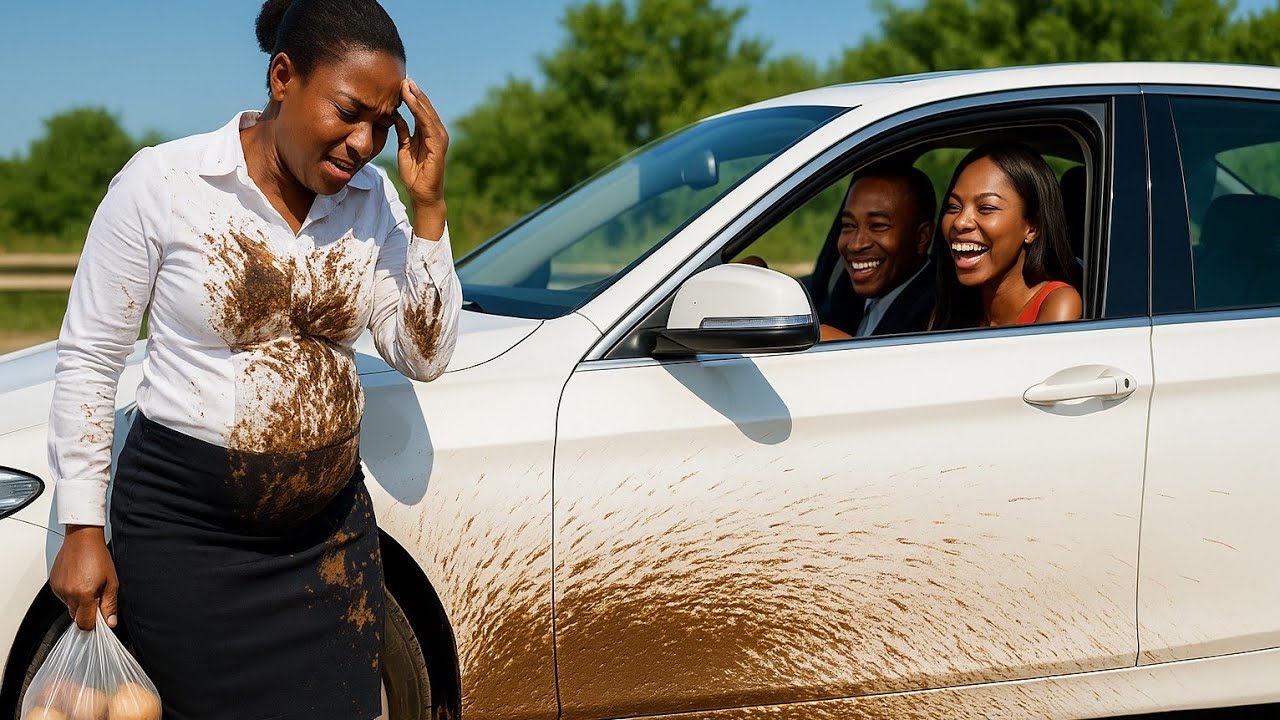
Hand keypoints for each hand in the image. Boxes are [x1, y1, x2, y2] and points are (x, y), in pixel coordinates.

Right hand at [49, 525, 117, 630]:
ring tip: (87, 585)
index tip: (100, 619)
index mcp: (83, 595)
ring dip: (79, 602)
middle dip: (87, 613)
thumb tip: (111, 622)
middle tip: (96, 597)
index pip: (85, 624)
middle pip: (76, 617)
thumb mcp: (111, 581)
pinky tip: (78, 581)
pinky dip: (71, 594)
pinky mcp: (53, 584)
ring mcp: (58, 589)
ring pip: (69, 607)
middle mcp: (68, 594)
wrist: (82, 539)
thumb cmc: (98, 556)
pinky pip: (62, 597)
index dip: (94, 624)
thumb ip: (110, 604)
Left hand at [393, 78, 448, 238]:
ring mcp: (439, 138)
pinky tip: (410, 100)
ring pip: (426, 112)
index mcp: (428, 133)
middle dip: (414, 93)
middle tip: (404, 78)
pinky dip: (419, 110)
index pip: (420, 111)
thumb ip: (403, 132)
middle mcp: (436, 133)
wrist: (422, 193)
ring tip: (407, 84)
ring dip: (417, 97)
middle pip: (425, 108)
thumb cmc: (414, 174)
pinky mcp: (438, 144)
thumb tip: (395, 116)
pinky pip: (427, 123)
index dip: (411, 97)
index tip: (400, 84)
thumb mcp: (404, 148)